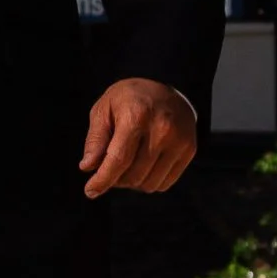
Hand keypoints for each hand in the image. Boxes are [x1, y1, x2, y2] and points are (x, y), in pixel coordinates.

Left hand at [81, 78, 196, 197]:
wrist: (167, 86)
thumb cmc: (129, 99)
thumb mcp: (104, 109)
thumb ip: (96, 139)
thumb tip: (87, 167)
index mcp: (137, 116)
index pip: (119, 159)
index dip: (103, 179)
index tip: (90, 191)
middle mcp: (162, 130)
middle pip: (133, 175)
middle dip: (115, 179)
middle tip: (109, 168)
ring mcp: (179, 141)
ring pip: (149, 183)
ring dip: (133, 183)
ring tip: (126, 166)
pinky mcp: (189, 150)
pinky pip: (165, 183)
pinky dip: (149, 182)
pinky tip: (143, 166)